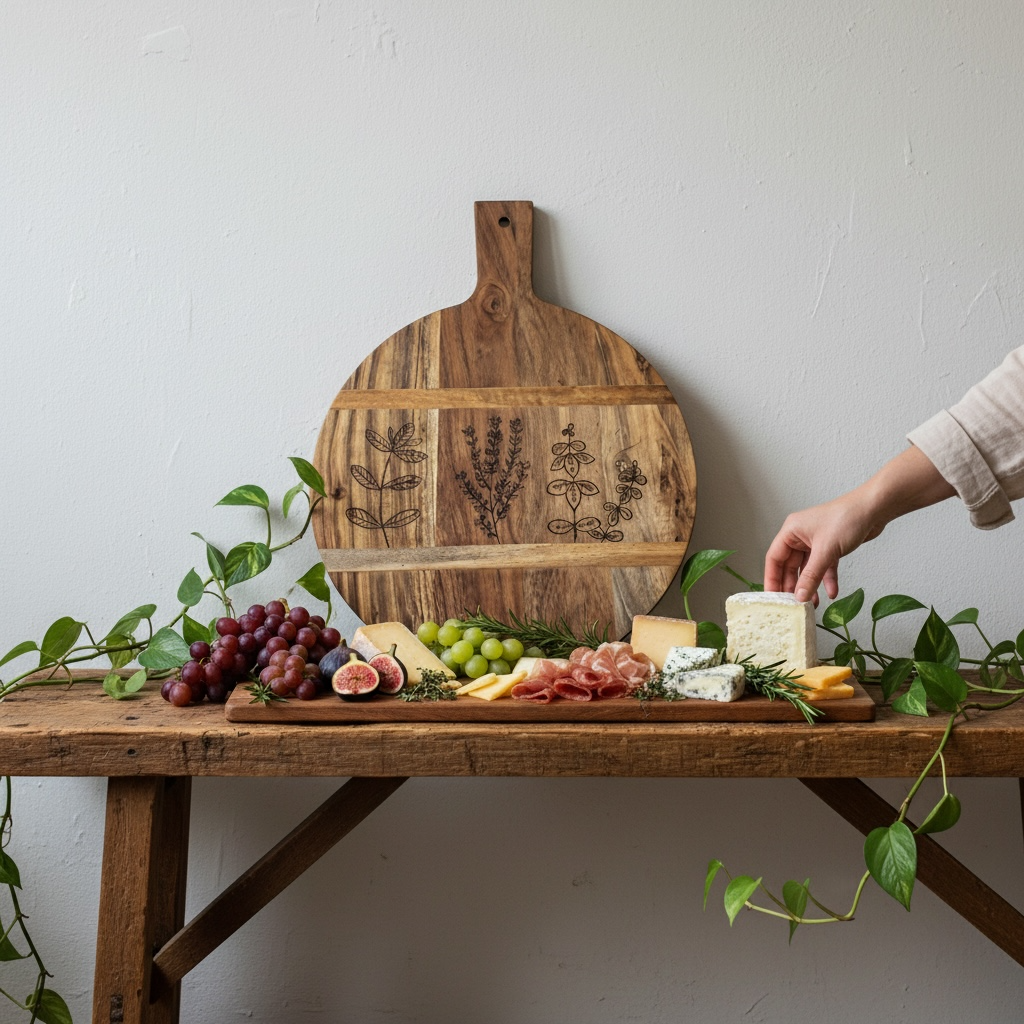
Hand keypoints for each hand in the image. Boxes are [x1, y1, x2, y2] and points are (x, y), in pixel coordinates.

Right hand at [764, 493, 881, 603]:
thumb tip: (799, 596)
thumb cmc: (847, 518)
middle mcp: (800, 536)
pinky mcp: (830, 547)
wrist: (874, 509)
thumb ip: (811, 576)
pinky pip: (824, 568)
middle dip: (793, 585)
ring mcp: (815, 542)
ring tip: (812, 603)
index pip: (774, 558)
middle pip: (790, 566)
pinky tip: (831, 593)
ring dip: (810, 585)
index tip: (772, 597)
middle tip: (792, 604)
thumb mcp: (825, 551)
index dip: (772, 578)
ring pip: (808, 569)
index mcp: (791, 531)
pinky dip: (827, 580)